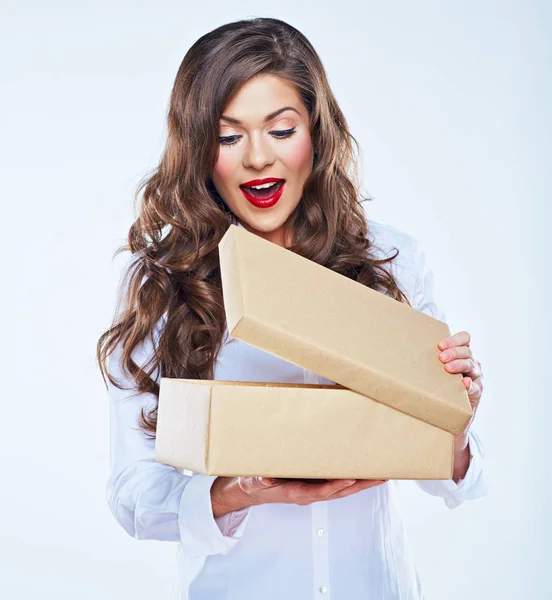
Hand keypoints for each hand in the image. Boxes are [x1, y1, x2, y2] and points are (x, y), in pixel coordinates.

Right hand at [211, 476, 387, 517]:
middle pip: (339, 491)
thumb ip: (258, 480)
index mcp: (295, 493)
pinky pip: (336, 483)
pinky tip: (362, 472)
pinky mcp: (312, 484)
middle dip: (360, 485)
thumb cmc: (253, 484)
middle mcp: (308, 493)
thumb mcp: (252, 480)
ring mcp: (312, 490)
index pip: (320, 491)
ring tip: (380, 474)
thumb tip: (266, 477)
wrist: (249, 491)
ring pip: (341, 489)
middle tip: (380, 476)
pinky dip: (351, 479)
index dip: (336, 486)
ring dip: (361, 483)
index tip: (351, 479)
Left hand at [437, 330, 483, 440]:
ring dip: (460, 365)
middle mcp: (470, 363)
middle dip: (454, 352)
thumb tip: (402, 352)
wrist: (448, 414)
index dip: (454, 340)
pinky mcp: (476, 392)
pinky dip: (470, 385)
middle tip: (441, 357)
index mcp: (461, 354)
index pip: (465, 339)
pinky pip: (475, 387)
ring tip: (448, 368)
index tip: (440, 345)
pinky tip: (464, 383)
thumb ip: (427, 361)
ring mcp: (475, 377)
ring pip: (472, 366)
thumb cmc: (437, 387)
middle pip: (467, 351)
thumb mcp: (433, 371)